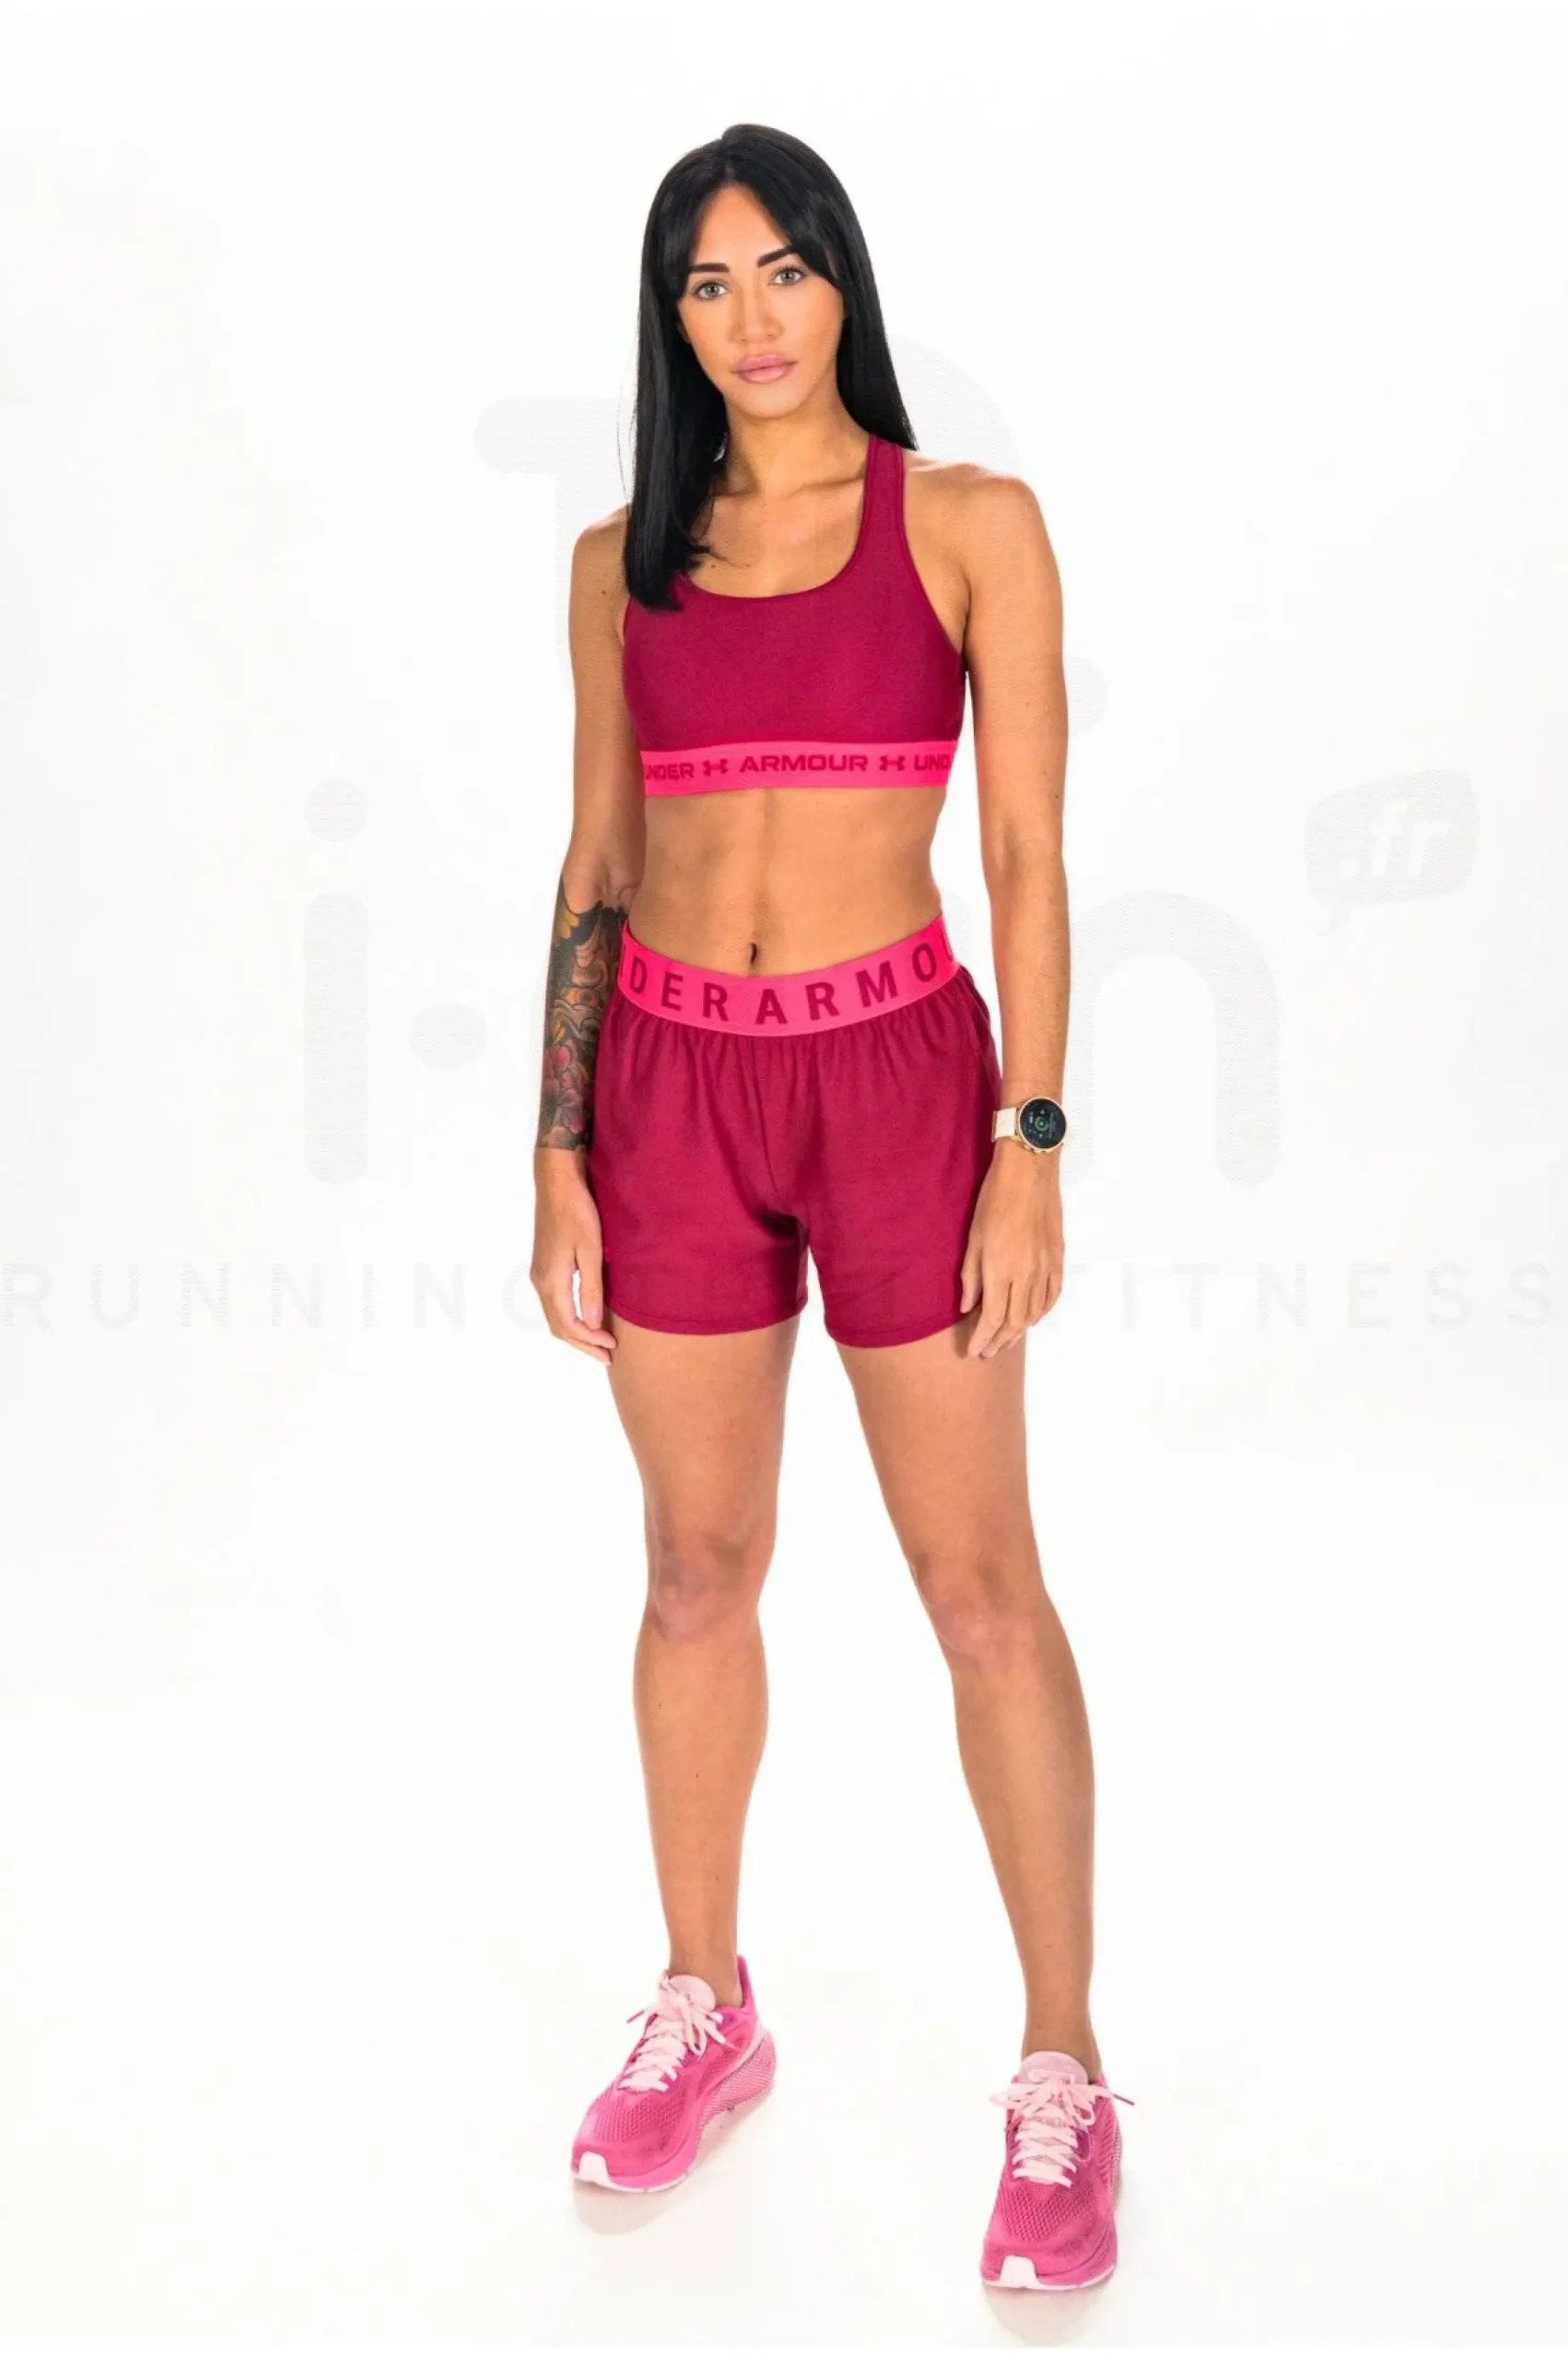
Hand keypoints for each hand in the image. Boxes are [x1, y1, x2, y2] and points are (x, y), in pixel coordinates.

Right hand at [530, 1148, 616, 1363]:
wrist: (557, 1182)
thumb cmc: (577, 1212)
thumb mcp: (590, 1251)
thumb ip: (591, 1289)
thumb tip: (591, 1323)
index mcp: (551, 1281)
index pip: (568, 1325)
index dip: (590, 1341)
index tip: (612, 1347)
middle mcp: (540, 1281)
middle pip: (558, 1326)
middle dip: (582, 1343)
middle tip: (607, 1355)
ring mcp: (540, 1273)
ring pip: (555, 1315)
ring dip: (575, 1332)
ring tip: (598, 1341)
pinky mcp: (544, 1265)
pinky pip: (554, 1302)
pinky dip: (569, 1316)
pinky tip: (586, 1316)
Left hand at [958, 1145, 1063, 1357]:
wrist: (1030, 1172)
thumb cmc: (994, 1200)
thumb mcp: (974, 1238)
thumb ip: (971, 1276)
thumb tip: (967, 1307)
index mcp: (1001, 1269)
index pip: (993, 1319)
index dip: (983, 1339)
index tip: (974, 1351)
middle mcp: (1026, 1274)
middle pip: (1015, 1321)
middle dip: (1000, 1341)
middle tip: (988, 1352)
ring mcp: (1046, 1268)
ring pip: (1035, 1313)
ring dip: (1020, 1332)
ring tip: (1007, 1342)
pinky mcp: (1058, 1259)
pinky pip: (1053, 1296)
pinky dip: (1042, 1313)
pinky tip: (1033, 1319)